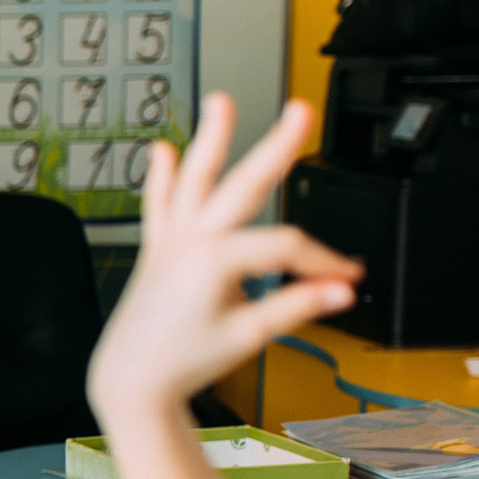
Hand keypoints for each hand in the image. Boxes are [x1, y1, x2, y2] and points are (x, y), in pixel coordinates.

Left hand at [87, 94, 359, 428]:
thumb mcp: (248, 335)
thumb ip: (295, 305)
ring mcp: (169, 241)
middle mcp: (188, 241)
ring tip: (219, 101)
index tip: (345, 278)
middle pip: (244, 185)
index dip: (322, 262)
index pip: (286, 246)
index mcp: (213, 260)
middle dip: (277, 147)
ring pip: (192, 179)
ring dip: (209, 139)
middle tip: (302, 111)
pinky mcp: (155, 248)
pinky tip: (161, 150)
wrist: (132, 378)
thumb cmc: (183, 361)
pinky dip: (159, 178)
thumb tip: (342, 289)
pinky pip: (156, 205)